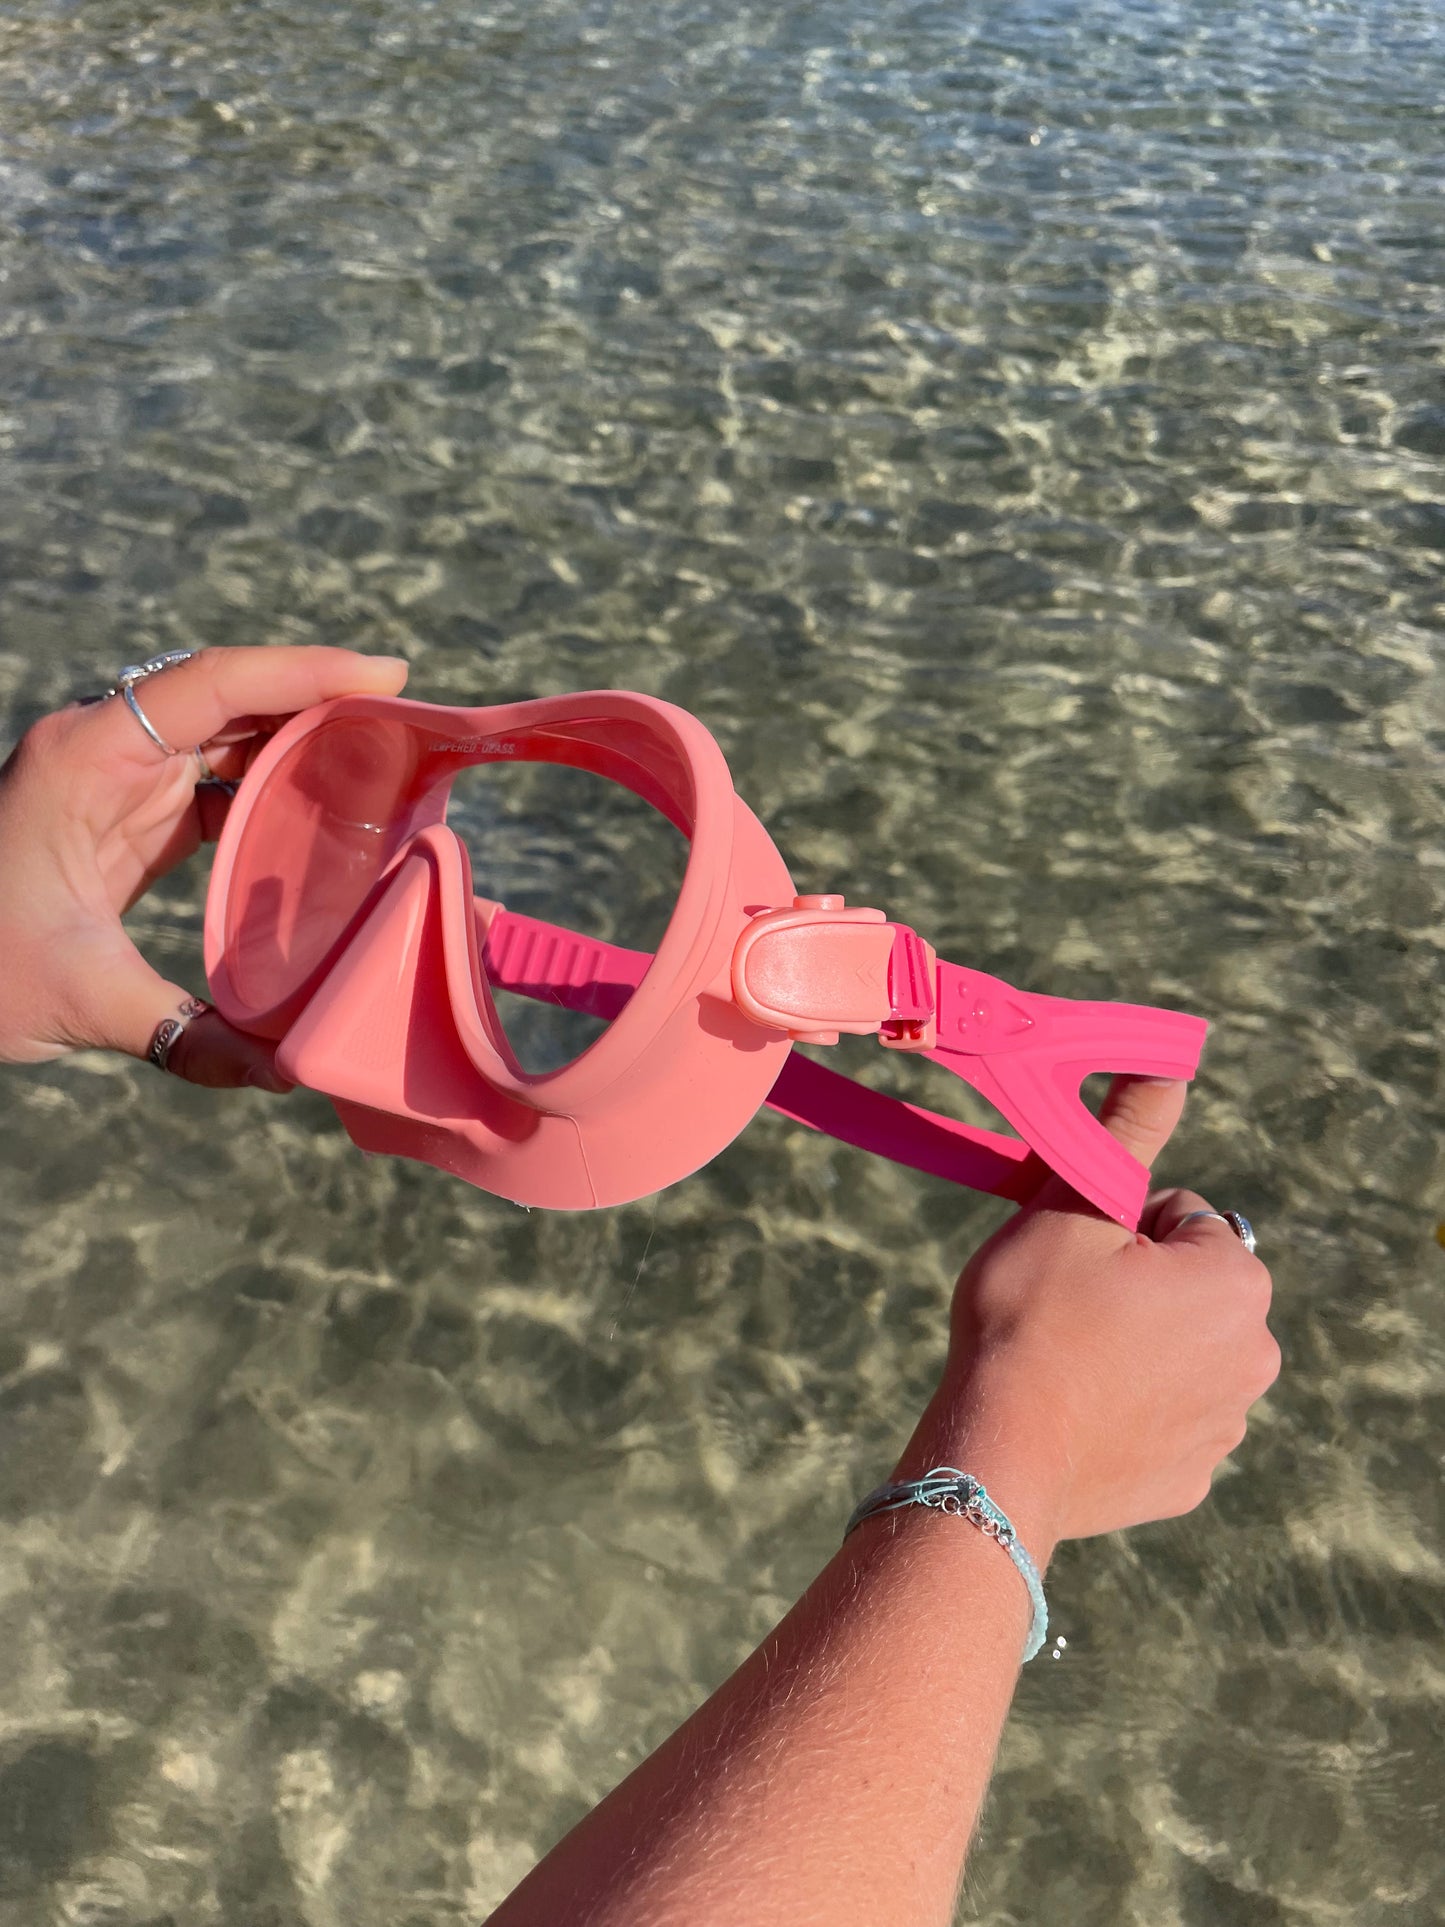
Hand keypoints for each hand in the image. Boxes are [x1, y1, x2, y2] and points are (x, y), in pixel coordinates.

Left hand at [0, 645, 408, 1087]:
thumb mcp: (76, 999)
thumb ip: (185, 1035)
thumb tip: (285, 1072)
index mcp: (87, 758)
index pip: (213, 686)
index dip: (305, 671)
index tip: (387, 675)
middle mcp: (103, 749)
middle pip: (231, 696)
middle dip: (322, 698)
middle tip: (411, 720)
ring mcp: (112, 779)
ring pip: (225, 734)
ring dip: (301, 740)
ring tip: (386, 759)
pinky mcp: (121, 815)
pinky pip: (211, 782)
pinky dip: (270, 790)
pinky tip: (325, 816)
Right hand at [904, 1076, 1278, 1545]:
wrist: (999, 1454)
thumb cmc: (1030, 1322)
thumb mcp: (1072, 1209)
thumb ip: (1128, 1134)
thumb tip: (1166, 1062)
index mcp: (1235, 1282)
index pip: (1180, 1216)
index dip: (1117, 1226)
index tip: (1075, 1258)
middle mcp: (1254, 1354)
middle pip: (1186, 1287)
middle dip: (1137, 1286)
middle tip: (1067, 1307)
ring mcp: (1226, 1424)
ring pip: (1176, 1352)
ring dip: (1136, 1347)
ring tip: (1069, 1362)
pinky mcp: (1191, 1478)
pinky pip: (1163, 1419)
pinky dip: (1129, 1411)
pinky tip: (1080, 1414)